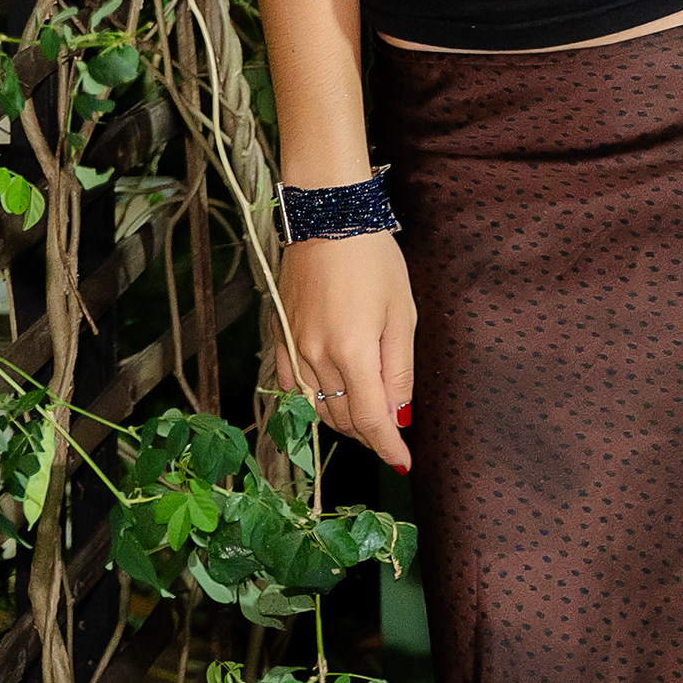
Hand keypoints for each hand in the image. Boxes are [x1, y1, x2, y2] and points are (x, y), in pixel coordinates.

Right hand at [273, 230, 415, 471]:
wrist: (328, 219)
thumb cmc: (374, 261)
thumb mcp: (402, 313)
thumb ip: (399, 369)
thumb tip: (399, 415)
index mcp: (352, 352)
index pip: (370, 419)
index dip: (388, 445)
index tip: (403, 463)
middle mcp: (316, 357)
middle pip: (343, 417)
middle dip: (370, 430)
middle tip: (392, 430)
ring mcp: (292, 348)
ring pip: (318, 406)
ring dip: (343, 418)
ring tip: (368, 414)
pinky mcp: (279, 337)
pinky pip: (293, 386)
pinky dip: (314, 400)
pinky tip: (331, 395)